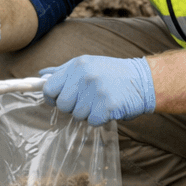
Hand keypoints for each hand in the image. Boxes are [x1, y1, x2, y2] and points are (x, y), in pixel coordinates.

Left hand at [40, 55, 155, 126]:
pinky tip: (108, 108)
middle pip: (62, 105)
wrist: (143, 80)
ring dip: (88, 113)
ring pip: (77, 115)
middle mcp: (85, 76)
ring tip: (100, 101)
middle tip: (87, 99)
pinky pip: (92, 121)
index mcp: (77, 65)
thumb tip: (41, 75)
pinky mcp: (107, 106)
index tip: (59, 99)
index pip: (49, 88)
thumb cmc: (112, 73)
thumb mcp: (88, 64)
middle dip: (72, 106)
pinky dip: (100, 118)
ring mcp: (96, 91)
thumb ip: (63, 71)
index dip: (52, 97)